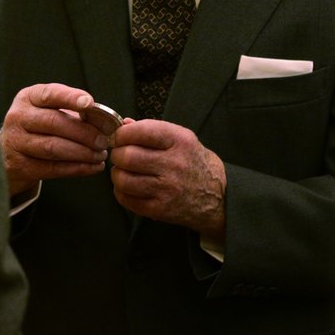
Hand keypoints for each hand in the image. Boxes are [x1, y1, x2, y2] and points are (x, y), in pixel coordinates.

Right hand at [0, 83, 109, 197]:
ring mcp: (15, 142)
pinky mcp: (19, 166)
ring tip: (100, 155)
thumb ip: (73, 112)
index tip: (90, 103)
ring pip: (53, 147)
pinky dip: (76, 169)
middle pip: (54, 122)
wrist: (8, 154)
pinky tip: (92, 168)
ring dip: (82, 153)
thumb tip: (104, 122)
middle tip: (104, 140)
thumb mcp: (49, 112)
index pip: (50, 94)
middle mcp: (18, 117)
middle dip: (84, 132)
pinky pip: (52, 168)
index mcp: (28, 98)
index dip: (71, 98)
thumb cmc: (38, 128)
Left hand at [109, 119, 226, 239]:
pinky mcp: (161, 209)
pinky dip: (121, 192)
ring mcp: (167, 188)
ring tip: (123, 172)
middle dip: (117, 154)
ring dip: (117, 174)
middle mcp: (174, 163)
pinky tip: (128, 187)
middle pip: (128, 156)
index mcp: (179, 140)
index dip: (122, 134)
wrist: (217, 195)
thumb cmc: (193, 161)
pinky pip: (127, 200)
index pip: (140, 131)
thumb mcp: (181, 138)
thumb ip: (151, 129)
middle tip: (120, 156)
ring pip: (124, 180)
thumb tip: (123, 124)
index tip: (120, 137)